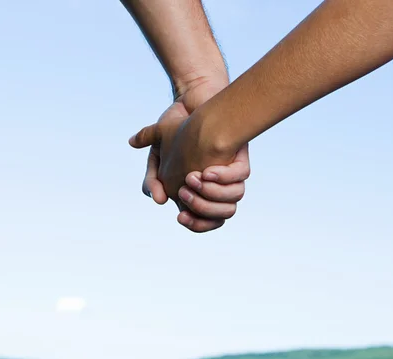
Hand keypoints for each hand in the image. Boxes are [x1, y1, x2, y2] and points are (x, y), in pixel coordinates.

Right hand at [132, 79, 249, 231]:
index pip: (202, 221)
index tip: (180, 216)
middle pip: (220, 216)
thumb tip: (155, 198)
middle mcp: (218, 187)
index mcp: (198, 191)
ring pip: (233, 199)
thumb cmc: (175, 127)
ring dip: (213, 195)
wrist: (193, 101)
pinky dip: (226, 176)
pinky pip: (240, 174)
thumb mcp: (157, 152)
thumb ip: (152, 175)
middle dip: (202, 209)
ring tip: (193, 179)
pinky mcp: (240, 157)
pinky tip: (208, 171)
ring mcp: (230, 174)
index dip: (194, 223)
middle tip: (184, 193)